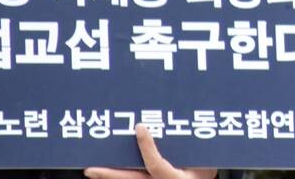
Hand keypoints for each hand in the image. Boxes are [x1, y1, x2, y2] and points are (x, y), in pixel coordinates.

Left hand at [84, 123, 216, 178]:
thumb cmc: (204, 169)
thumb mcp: (204, 158)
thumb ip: (191, 143)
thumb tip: (183, 121)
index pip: (156, 164)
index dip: (147, 146)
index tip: (140, 127)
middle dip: (110, 174)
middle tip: (91, 169)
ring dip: (110, 176)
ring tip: (93, 170)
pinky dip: (120, 175)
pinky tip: (108, 170)